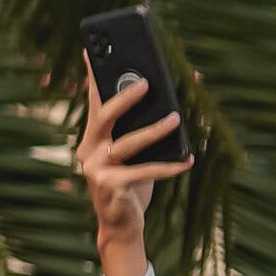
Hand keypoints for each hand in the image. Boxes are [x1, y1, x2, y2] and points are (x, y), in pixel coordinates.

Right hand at [71, 74, 187, 275]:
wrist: (119, 225)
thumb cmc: (130, 183)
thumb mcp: (133, 154)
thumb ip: (139, 131)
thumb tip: (171, 104)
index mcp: (92, 137)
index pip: (94, 101)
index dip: (93, 76)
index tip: (91, 51)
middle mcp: (89, 150)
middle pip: (104, 116)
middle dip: (125, 97)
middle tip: (147, 83)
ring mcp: (97, 169)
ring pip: (126, 144)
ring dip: (153, 130)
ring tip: (175, 119)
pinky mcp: (111, 187)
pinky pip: (143, 172)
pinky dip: (168, 166)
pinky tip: (187, 160)